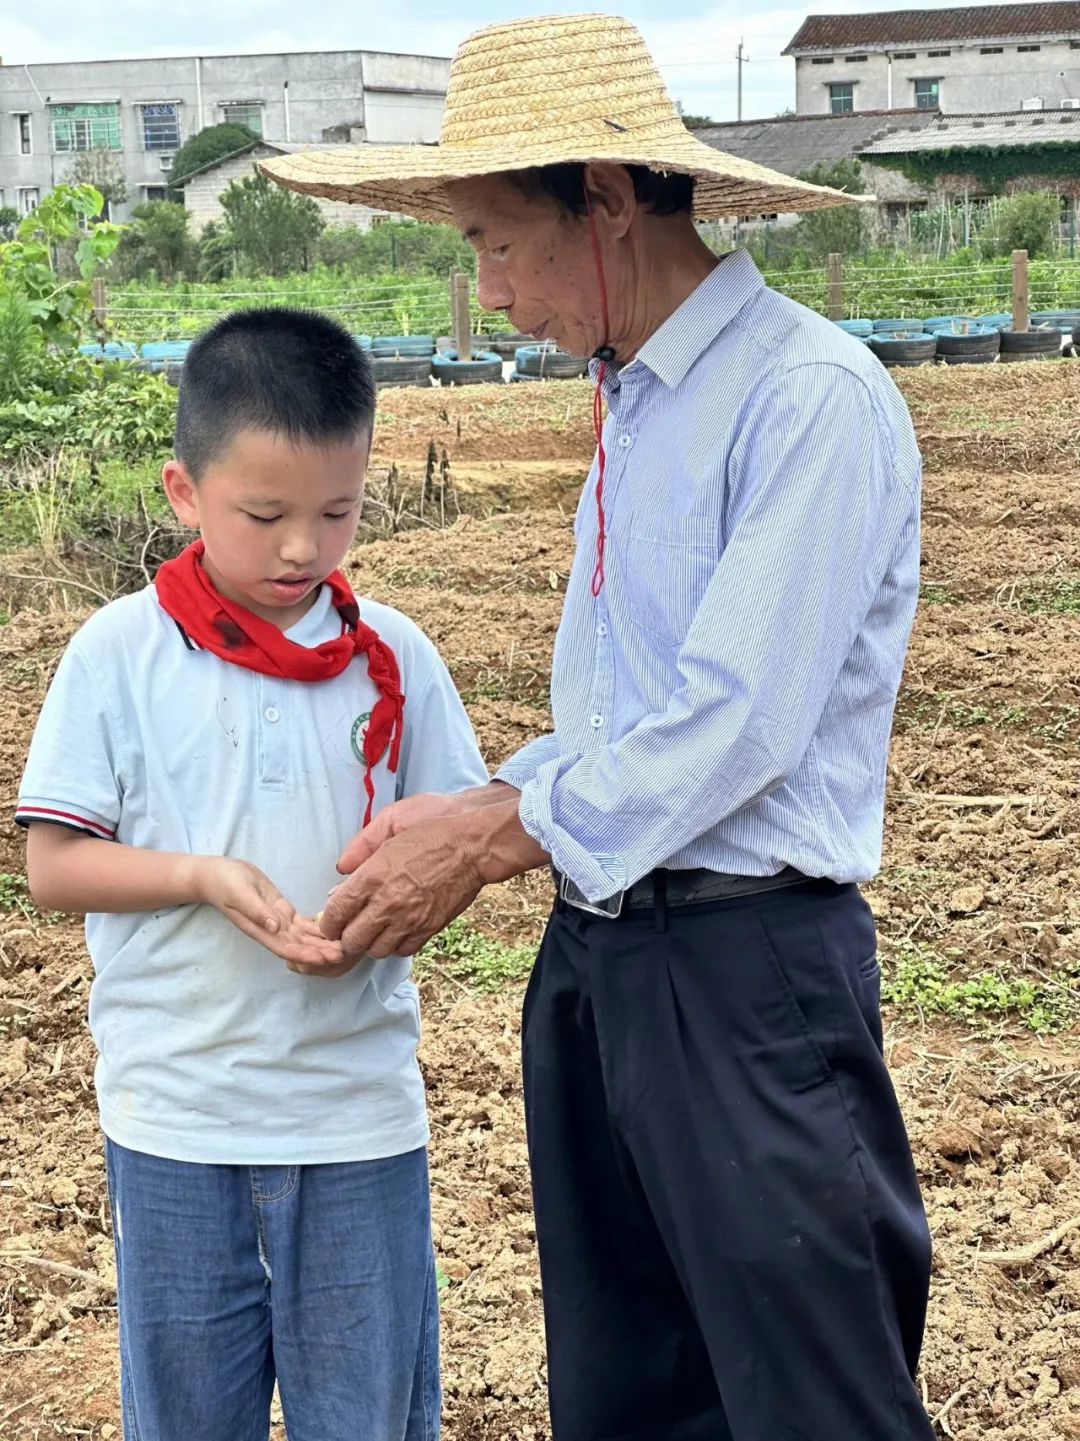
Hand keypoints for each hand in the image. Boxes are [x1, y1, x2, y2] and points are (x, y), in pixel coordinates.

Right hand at [194, 857, 347, 969]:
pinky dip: (317, 928)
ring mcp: (278, 921)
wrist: (217, 874)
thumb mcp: (239, 894)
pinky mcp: (282, 910)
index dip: (305, 954)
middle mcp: (272, 930)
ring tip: (345, 945)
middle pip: (300, 946)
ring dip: (323, 943)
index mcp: (261, 929)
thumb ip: (256, 911)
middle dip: (321, 951)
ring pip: (304, 936)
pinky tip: (334, 931)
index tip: (324, 958)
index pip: (286, 947)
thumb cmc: (224, 883)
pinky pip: (302, 923)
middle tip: (345, 954)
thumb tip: (274, 927)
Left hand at [322, 796, 547, 959]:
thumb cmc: (435, 824)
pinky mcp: (430, 927)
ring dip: (370, 942)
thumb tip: (342, 867)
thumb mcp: (392, 820)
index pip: (335, 913)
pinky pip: (403, 950)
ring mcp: (410, 919)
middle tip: (350, 925)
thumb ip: (361, 844)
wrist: (476, 842)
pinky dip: (395, 945)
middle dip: (345, 935)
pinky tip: (396, 930)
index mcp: (372, 875)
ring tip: (373, 929)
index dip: (328, 921)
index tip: (330, 918)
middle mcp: (387, 902)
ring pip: (376, 950)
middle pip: (352, 940)